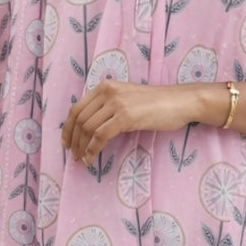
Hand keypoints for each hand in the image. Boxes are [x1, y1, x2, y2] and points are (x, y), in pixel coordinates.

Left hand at [60, 78, 203, 163]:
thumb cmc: (156, 104)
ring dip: (81, 148)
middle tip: (73, 155)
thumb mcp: (126, 99)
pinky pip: (100, 136)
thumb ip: (108, 107)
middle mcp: (108, 92)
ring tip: (82, 159)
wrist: (179, 102)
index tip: (66, 143)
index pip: (76, 108)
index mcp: (105, 86)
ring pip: (88, 128)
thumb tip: (89, 127)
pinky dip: (92, 150)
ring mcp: (116, 103)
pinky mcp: (125, 116)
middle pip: (79, 119)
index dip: (67, 128)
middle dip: (72, 140)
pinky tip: (91, 159)